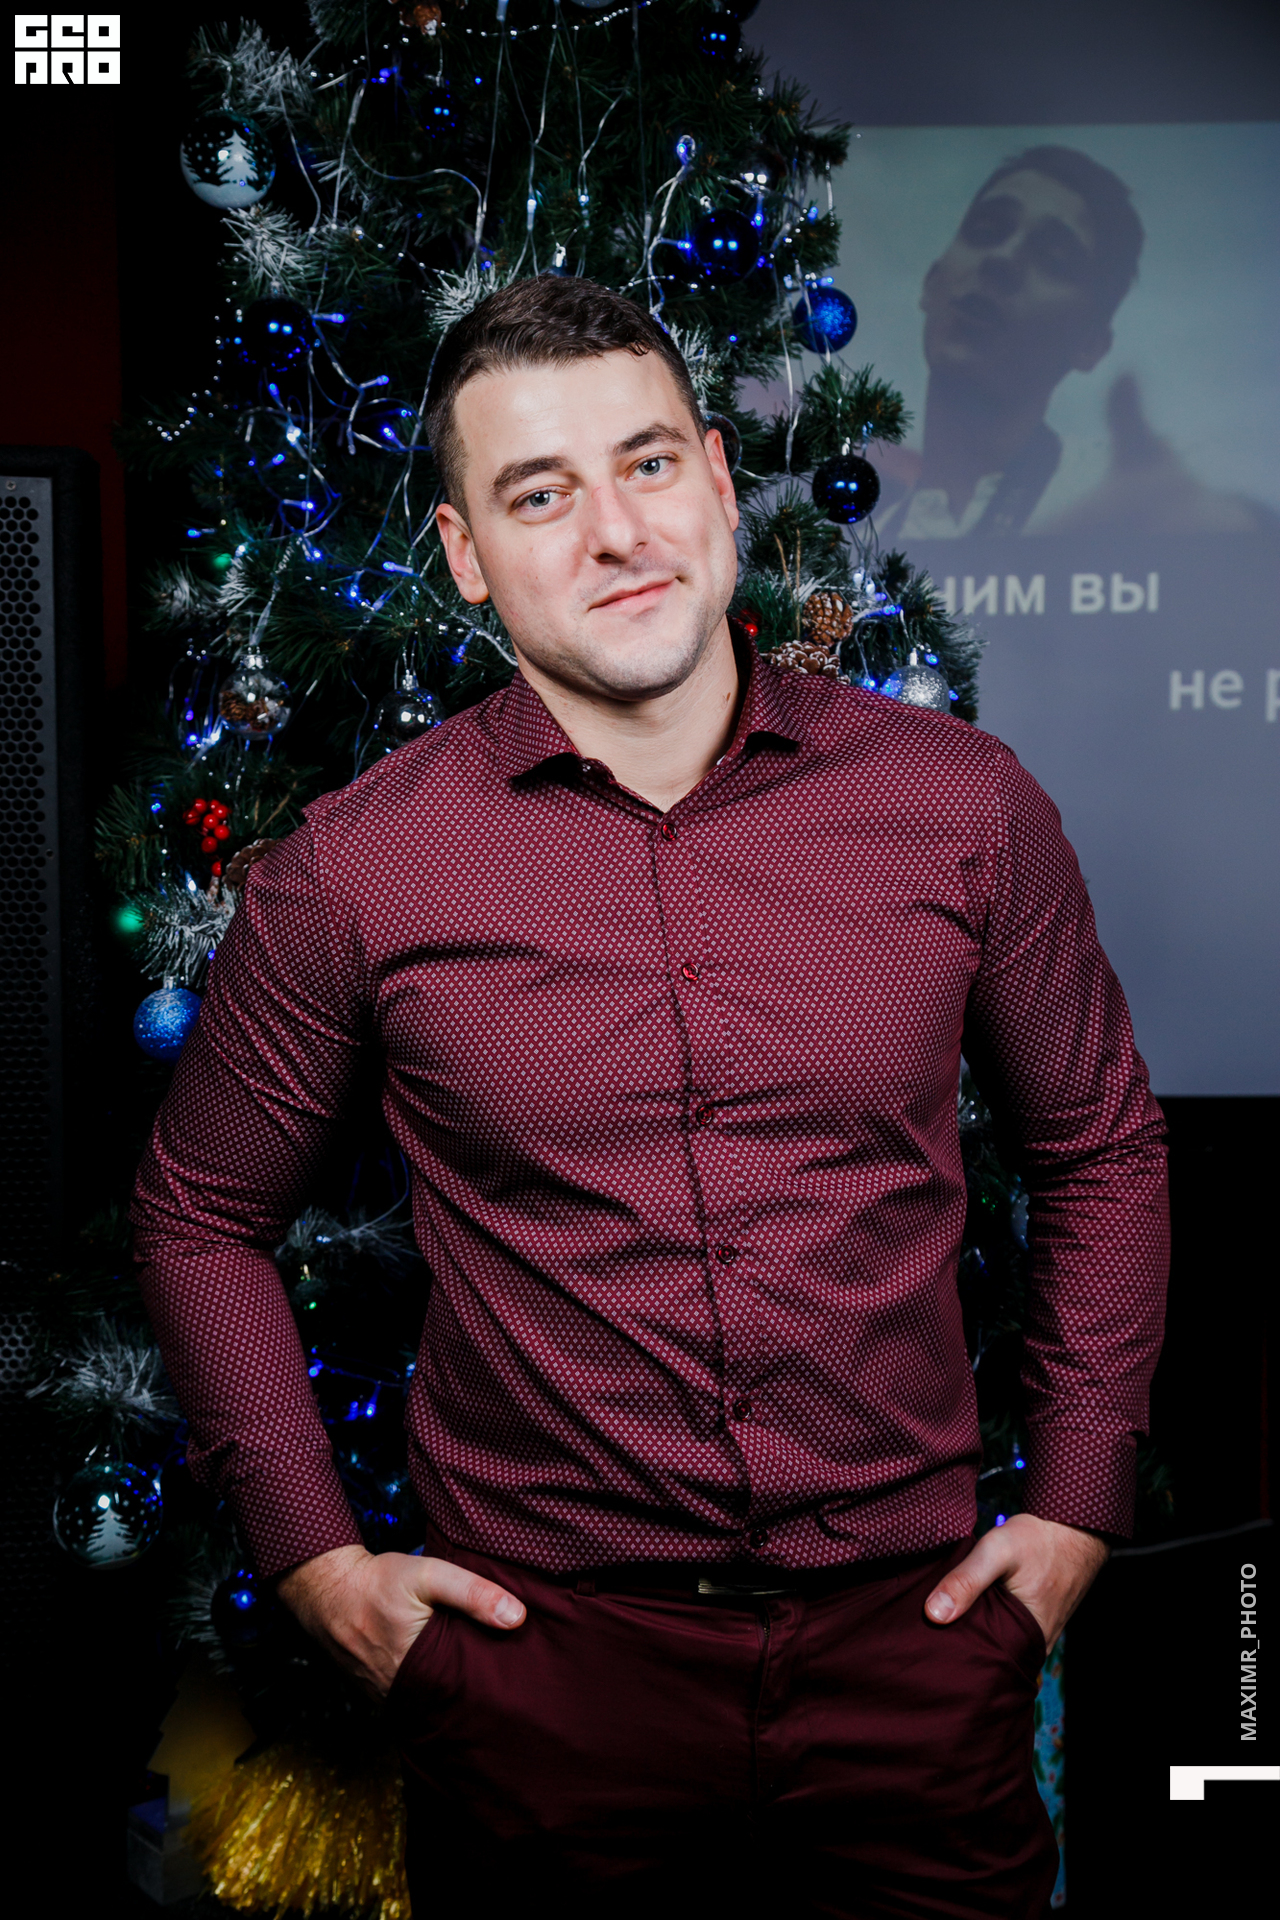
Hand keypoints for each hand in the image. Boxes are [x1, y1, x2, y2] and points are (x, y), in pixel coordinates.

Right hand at [275, 1543, 525, 1700]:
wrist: (327, 1589)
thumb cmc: (378, 1581)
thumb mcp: (429, 1575)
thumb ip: (473, 1594)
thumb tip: (518, 1618)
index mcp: (417, 1669)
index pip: (466, 1692)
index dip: (489, 1685)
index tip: (513, 1678)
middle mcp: (398, 1693)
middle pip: (448, 1701)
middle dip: (472, 1694)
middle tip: (502, 1683)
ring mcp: (383, 1698)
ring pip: (427, 1704)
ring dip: (447, 1695)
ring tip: (476, 1683)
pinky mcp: (374, 1695)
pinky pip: (408, 1702)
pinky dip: (425, 1693)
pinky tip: (442, 1681)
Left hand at [923, 1512, 1108, 1654]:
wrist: (1073, 1530)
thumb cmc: (1038, 1541)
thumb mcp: (997, 1551)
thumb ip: (966, 1580)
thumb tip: (933, 1615)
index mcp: (1027, 1640)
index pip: (981, 1661)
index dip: (952, 1653)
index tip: (927, 1643)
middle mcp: (1034, 1646)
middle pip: (987, 1654)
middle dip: (960, 1645)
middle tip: (928, 1633)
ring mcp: (1035, 1636)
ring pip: (996, 1642)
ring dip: (974, 1632)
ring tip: (942, 1623)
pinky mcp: (1034, 1624)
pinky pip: (1006, 1631)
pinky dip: (987, 1622)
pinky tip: (967, 1610)